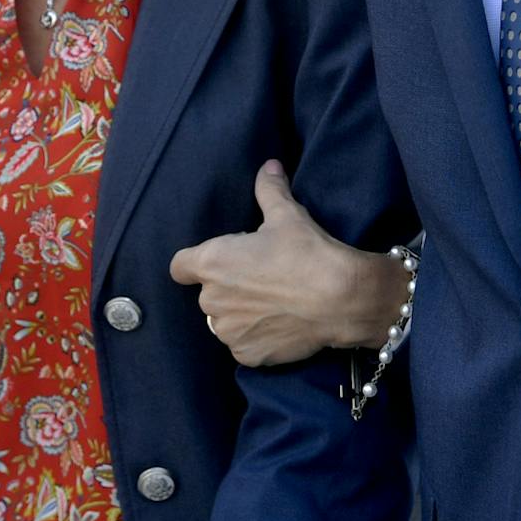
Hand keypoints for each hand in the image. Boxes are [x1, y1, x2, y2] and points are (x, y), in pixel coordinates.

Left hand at [169, 161, 410, 365]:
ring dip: (239, 314)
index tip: (218, 261)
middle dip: (227, 287)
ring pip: (224, 321)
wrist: (340, 298)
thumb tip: (268, 165)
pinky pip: (242, 344)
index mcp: (212, 263)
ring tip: (272, 303)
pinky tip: (279, 324)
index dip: (195, 263)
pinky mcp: (247, 355)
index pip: (180, 267)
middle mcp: (211, 300)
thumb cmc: (306, 253)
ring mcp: (228, 331)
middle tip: (260, 278)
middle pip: (207, 293)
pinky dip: (256, 337)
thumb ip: (268, 189)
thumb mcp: (287, 215)